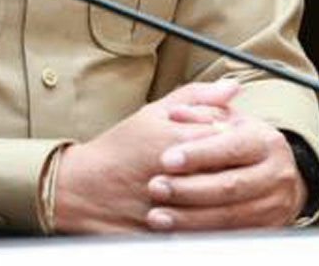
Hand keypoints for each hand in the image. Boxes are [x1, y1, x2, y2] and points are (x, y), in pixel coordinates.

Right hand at [52, 79, 239, 233]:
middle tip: (215, 159)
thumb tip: (232, 86)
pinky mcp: (179, 231)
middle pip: (233, 167)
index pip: (231, 135)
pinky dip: (213, 214)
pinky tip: (201, 203)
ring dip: (221, 189)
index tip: (218, 135)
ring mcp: (182, 206)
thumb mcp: (153, 113)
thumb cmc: (119, 150)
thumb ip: (197, 97)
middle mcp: (184, 175)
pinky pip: (212, 224)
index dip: (230, 133)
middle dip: (229, 161)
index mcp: (180, 141)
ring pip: (225, 198)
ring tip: (204, 180)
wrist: (86, 190)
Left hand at [144, 108, 306, 230]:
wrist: (272, 176)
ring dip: (189, 218)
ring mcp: (274, 205)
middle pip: (229, 186)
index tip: (166, 159)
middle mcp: (276, 174)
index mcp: (266, 140)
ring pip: (229, 216)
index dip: (198, 154)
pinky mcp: (268, 230)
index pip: (230, 147)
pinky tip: (176, 232)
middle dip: (188, 189)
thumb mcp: (223, 118)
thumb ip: (198, 107)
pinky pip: (232, 237)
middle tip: (155, 187)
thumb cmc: (239, 143)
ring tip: (157, 215)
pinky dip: (201, 235)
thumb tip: (178, 112)